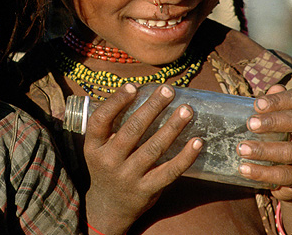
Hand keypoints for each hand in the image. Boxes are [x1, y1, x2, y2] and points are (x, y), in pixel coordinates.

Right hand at [83, 84, 202, 234]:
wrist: (109, 206)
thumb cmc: (107, 165)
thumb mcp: (98, 147)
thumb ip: (111, 125)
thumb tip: (137, 90)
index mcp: (93, 146)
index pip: (101, 120)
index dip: (116, 102)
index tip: (133, 86)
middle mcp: (108, 161)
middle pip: (132, 130)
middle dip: (152, 107)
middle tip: (168, 90)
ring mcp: (128, 177)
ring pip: (153, 148)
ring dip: (172, 127)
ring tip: (186, 110)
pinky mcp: (146, 190)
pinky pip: (169, 171)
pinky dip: (185, 157)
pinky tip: (197, 142)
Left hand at [236, 85, 291, 200]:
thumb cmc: (278, 139)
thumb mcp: (275, 121)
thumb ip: (270, 106)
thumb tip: (271, 88)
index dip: (280, 99)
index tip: (257, 104)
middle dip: (273, 121)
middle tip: (249, 124)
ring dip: (264, 150)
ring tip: (241, 149)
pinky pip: (286, 175)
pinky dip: (263, 173)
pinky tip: (244, 169)